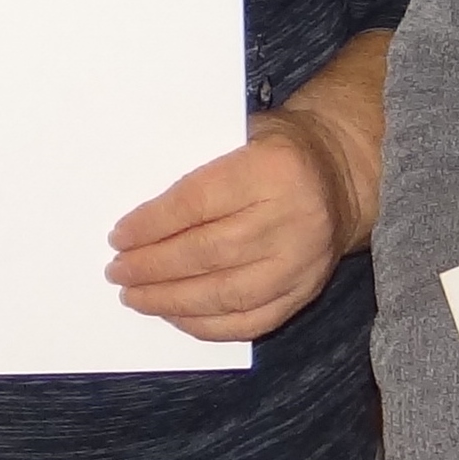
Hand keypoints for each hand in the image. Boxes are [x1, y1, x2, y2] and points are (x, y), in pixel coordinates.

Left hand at [105, 111, 364, 340]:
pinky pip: (251, 321)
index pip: (198, 202)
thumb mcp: (240, 134)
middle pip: (209, 253)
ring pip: (227, 294)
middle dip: (154, 267)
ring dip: (173, 301)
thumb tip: (140, 219)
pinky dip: (207, 325)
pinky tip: (175, 316)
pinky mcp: (306, 292)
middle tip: (118, 272)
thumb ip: (198, 168)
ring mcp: (303, 262)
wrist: (341, 175)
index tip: (119, 237)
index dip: (153, 224)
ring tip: (135, 297)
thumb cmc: (277, 151)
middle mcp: (293, 219)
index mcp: (273, 169)